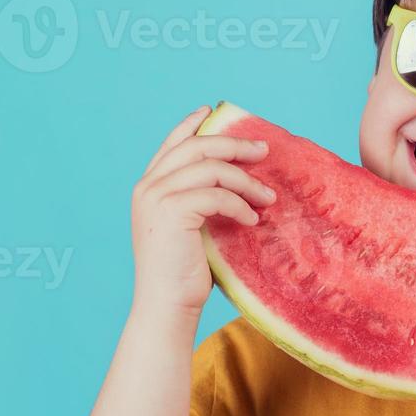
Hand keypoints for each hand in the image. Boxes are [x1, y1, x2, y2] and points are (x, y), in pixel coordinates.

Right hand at [130, 106, 276, 316]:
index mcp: (149, 187)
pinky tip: (252, 220)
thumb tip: (238, 179)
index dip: (191, 124)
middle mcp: (147, 187)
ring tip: (268, 199)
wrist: (167, 304)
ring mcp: (156, 198)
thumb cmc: (185, 271)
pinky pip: (217, 194)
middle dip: (234, 144)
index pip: (172, 144)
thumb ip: (202, 199)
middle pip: (196, 146)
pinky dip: (240, 205)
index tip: (213, 111)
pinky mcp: (172, 212)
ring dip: (247, 181)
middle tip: (264, 150)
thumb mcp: (193, 227)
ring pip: (211, 168)